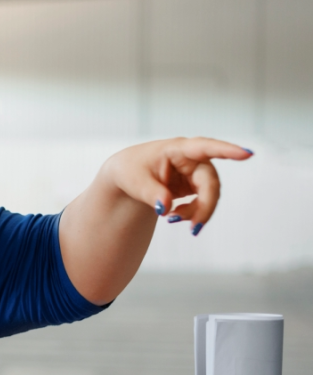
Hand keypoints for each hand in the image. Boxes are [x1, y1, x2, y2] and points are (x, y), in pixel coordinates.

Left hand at [102, 137, 251, 234]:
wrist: (127, 176)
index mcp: (176, 148)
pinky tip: (174, 217)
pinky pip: (203, 201)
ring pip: (209, 194)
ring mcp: (195, 171)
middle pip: (210, 182)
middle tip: (194, 227)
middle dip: (205, 206)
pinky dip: (192, 212)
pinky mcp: (195, 184)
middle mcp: (191, 158)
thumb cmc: (130, 171)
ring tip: (172, 220)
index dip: (226, 151)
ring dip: (196, 211)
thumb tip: (166, 207)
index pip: (204, 147)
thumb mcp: (134, 182)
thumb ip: (151, 194)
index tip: (247, 154)